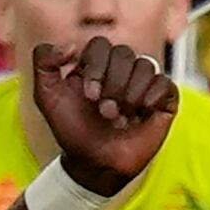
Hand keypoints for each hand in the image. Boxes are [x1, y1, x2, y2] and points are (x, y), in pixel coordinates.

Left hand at [31, 37, 178, 195]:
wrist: (95, 165)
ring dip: (130, 94)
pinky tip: (141, 113)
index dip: (96, 67)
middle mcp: (121, 70)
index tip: (89, 96)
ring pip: (146, 66)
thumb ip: (43, 62)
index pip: (100, 45)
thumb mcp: (47, 97)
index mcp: (95, 65)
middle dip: (113, 85)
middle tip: (105, 111)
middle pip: (124, 53)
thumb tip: (71, 45)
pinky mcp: (163, 100)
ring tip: (121, 116)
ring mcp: (143, 84)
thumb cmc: (72, 132)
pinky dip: (152, 96)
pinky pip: (165, 83)